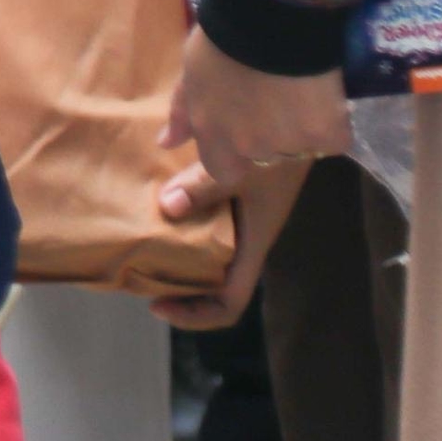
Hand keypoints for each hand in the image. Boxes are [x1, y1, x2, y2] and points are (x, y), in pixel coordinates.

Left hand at [144, 156, 308, 330]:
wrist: (302, 124)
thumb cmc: (279, 151)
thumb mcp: (239, 168)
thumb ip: (203, 187)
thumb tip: (167, 206)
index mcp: (253, 246)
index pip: (229, 304)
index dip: (195, 316)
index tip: (156, 306)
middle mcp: (248, 241)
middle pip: (213, 285)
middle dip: (178, 288)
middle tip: (139, 276)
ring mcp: (244, 222)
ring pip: (208, 256)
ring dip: (177, 256)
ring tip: (141, 245)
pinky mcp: (238, 200)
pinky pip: (206, 226)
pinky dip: (182, 224)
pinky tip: (158, 207)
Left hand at [162, 24, 346, 195]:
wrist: (271, 16)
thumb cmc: (223, 37)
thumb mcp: (192, 72)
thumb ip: (181, 113)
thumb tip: (165, 144)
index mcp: (213, 133)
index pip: (223, 171)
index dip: (236, 155)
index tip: (246, 129)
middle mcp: (249, 147)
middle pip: (265, 156)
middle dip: (270, 134)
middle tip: (276, 96)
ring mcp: (288, 143)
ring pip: (300, 147)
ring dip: (301, 128)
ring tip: (302, 90)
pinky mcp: (326, 135)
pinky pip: (333, 139)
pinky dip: (333, 121)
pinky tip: (327, 94)